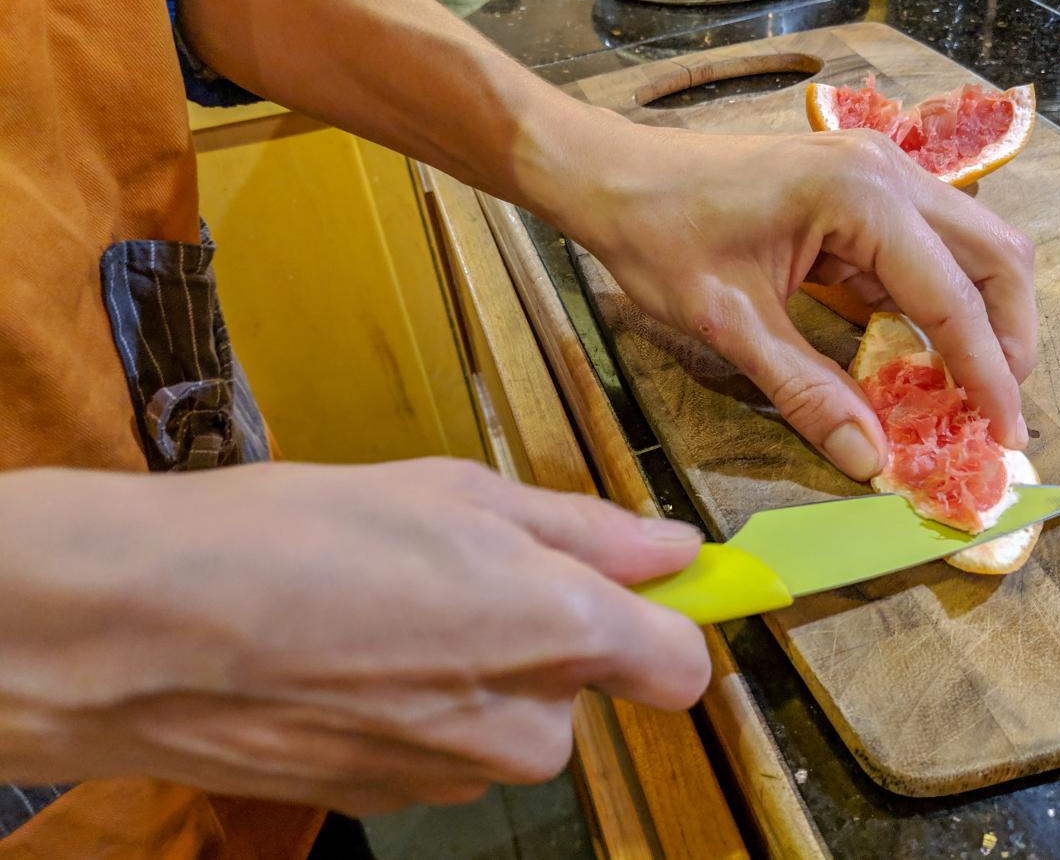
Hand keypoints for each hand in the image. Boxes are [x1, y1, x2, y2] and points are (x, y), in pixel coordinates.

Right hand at [0, 461, 707, 813]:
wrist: (148, 631)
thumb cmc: (293, 537)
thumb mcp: (453, 492)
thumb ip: (583, 531)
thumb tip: (670, 550)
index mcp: (556, 629)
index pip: (680, 662)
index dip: (669, 618)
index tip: (654, 588)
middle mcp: (525, 722)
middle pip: (585, 683)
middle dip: (548, 630)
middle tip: (462, 565)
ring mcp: (461, 771)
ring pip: (514, 715)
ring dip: (480, 664)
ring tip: (391, 605)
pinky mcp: (401, 799)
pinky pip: (451, 743)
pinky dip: (426, 701)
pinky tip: (357, 653)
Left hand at [554, 122, 1034, 480]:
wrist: (615, 177)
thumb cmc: (661, 237)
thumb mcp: (732, 325)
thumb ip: (806, 391)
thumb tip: (869, 459)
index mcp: (860, 196)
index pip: (953, 297)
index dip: (988, 374)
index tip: (1007, 436)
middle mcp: (886, 170)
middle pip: (993, 255)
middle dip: (1007, 337)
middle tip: (996, 411)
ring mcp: (877, 170)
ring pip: (968, 246)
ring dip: (981, 316)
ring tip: (972, 388)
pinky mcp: (858, 187)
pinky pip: (923, 246)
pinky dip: (937, 298)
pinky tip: (922, 350)